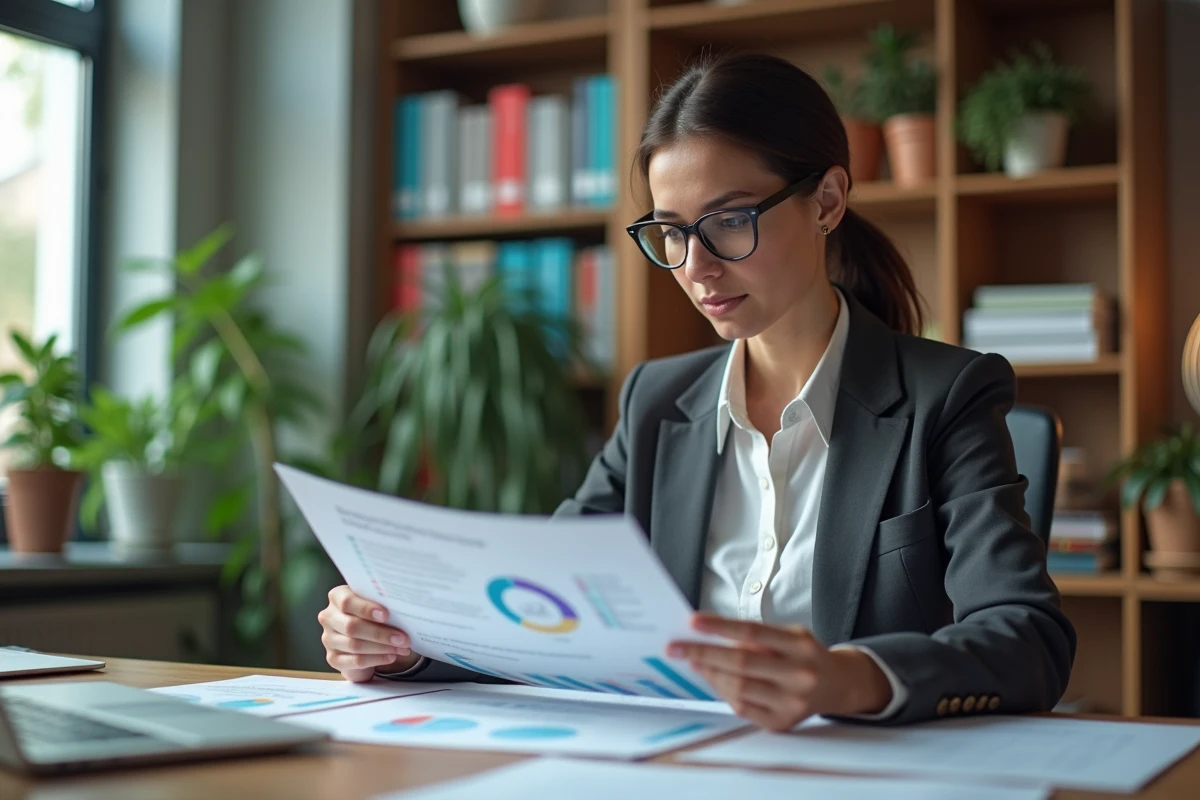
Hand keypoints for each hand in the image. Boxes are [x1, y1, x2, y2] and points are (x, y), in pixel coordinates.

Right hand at [318, 585, 418, 681]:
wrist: (365, 636)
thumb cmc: (373, 614)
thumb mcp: (376, 604)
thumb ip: (383, 604)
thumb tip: (403, 611)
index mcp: (337, 596)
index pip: (347, 601)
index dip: (366, 609)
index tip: (386, 615)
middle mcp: (329, 617)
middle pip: (352, 626)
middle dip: (380, 633)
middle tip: (403, 638)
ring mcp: (328, 639)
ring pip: (355, 645)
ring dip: (382, 648)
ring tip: (402, 648)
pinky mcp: (333, 658)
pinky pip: (356, 661)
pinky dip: (376, 659)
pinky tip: (391, 656)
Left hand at [667, 612, 891, 731]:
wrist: (837, 685)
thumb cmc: (803, 654)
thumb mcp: (789, 635)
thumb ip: (755, 637)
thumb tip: (709, 637)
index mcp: (799, 645)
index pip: (752, 633)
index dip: (719, 627)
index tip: (692, 622)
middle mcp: (799, 674)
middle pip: (741, 663)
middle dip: (702, 653)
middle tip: (674, 647)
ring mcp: (792, 702)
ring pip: (738, 687)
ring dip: (709, 674)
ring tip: (692, 661)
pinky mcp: (782, 723)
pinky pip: (742, 708)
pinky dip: (724, 692)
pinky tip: (713, 679)